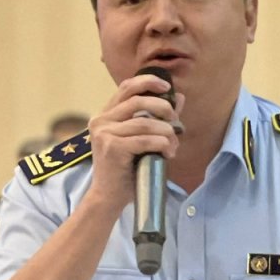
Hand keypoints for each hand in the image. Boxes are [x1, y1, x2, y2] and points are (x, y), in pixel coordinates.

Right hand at [81, 74, 179, 212]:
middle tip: (176, 123)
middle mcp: (101, 121)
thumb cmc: (126, 170)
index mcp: (105, 115)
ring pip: (145, 123)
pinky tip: (167, 154)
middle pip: (137, 101)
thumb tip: (179, 97)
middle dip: (163, 108)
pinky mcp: (112, 148)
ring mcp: (104, 133)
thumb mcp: (141, 140)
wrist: (109, 198)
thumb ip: (158, 118)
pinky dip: (162, 145)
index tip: (167, 86)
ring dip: (166, 133)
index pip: (126, 88)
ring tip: (173, 146)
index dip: (148, 82)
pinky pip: (145, 140)